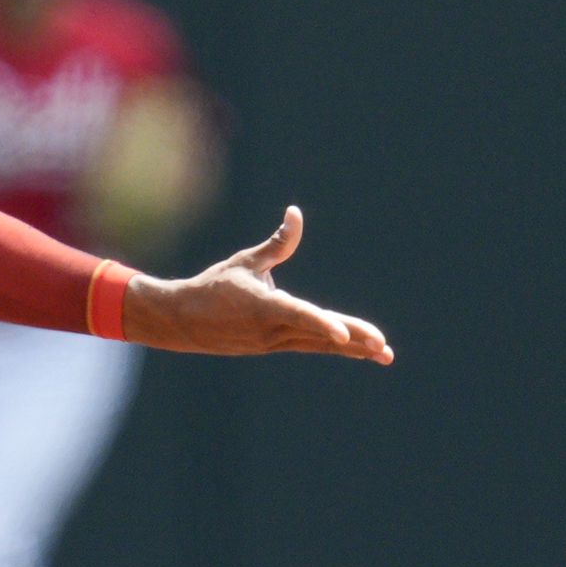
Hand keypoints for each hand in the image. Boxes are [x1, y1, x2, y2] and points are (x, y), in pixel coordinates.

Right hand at [123, 207, 393, 363]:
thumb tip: (296, 212)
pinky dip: (332, 345)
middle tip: (383, 347)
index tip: (344, 336)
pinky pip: (309, 345)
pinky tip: (356, 349)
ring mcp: (272, 342)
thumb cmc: (215, 285)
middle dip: (353, 342)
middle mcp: (270, 330)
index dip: (323, 324)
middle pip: (318, 335)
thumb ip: (278, 243)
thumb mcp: (246, 261)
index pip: (298, 316)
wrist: (182, 322)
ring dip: (352, 349)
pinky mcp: (272, 347)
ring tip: (383, 353)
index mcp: (262, 307)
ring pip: (318, 344)